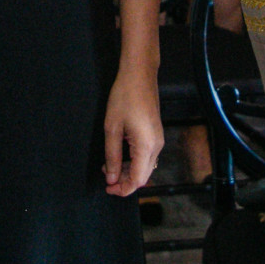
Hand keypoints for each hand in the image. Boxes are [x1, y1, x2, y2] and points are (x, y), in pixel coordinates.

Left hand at [102, 68, 163, 196]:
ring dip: (128, 171)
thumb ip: (112, 156)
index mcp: (146, 146)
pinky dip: (134, 161)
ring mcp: (158, 140)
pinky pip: (147, 156)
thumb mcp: (112, 128)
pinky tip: (119, 155)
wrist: (139, 75)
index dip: (122, 189)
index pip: (137, 180)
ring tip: (109, 166)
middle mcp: (156, 146)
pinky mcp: (156, 134)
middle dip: (124, 181)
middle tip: (106, 179)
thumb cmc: (124, 97)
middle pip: (143, 176)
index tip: (108, 189)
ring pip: (145, 167)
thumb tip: (111, 177)